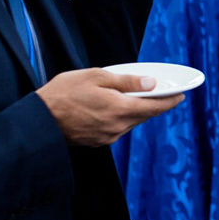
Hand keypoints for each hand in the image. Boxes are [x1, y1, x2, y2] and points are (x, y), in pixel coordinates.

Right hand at [36, 68, 183, 145]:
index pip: (155, 107)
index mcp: (120, 110)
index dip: (170, 101)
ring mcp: (107, 137)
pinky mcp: (97, 142)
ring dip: (135, 110)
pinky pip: (117, 128)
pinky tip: (113, 107)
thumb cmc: (63, 94)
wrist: (37, 122)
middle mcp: (117, 127)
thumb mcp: (96, 77)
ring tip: (133, 96)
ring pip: (131, 122)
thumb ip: (127, 82)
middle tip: (159, 92)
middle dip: (153, 104)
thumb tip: (151, 84)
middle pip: (144, 115)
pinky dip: (121, 117)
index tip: (181, 95)